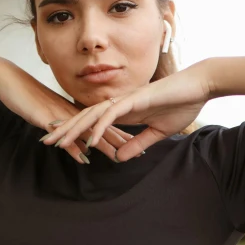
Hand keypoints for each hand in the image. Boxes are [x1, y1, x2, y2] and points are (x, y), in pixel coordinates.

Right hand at [0, 60, 134, 162]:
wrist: (8, 79)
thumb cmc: (27, 95)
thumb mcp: (49, 112)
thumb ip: (66, 125)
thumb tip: (80, 143)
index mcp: (74, 110)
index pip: (101, 124)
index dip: (118, 134)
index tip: (135, 144)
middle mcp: (71, 111)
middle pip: (100, 127)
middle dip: (119, 141)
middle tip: (139, 152)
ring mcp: (59, 114)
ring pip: (86, 130)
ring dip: (102, 144)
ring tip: (119, 156)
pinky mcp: (45, 117)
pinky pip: (62, 133)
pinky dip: (73, 146)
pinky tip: (83, 156)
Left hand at [40, 62, 211, 161]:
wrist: (199, 87)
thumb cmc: (182, 105)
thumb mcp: (157, 132)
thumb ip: (137, 143)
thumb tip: (118, 158)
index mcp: (123, 111)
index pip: (92, 121)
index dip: (74, 130)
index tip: (58, 141)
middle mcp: (119, 104)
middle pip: (85, 117)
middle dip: (65, 129)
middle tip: (45, 140)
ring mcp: (126, 100)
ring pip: (93, 115)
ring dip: (76, 129)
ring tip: (60, 143)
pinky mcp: (135, 99)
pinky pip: (112, 114)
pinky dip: (100, 127)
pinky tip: (90, 140)